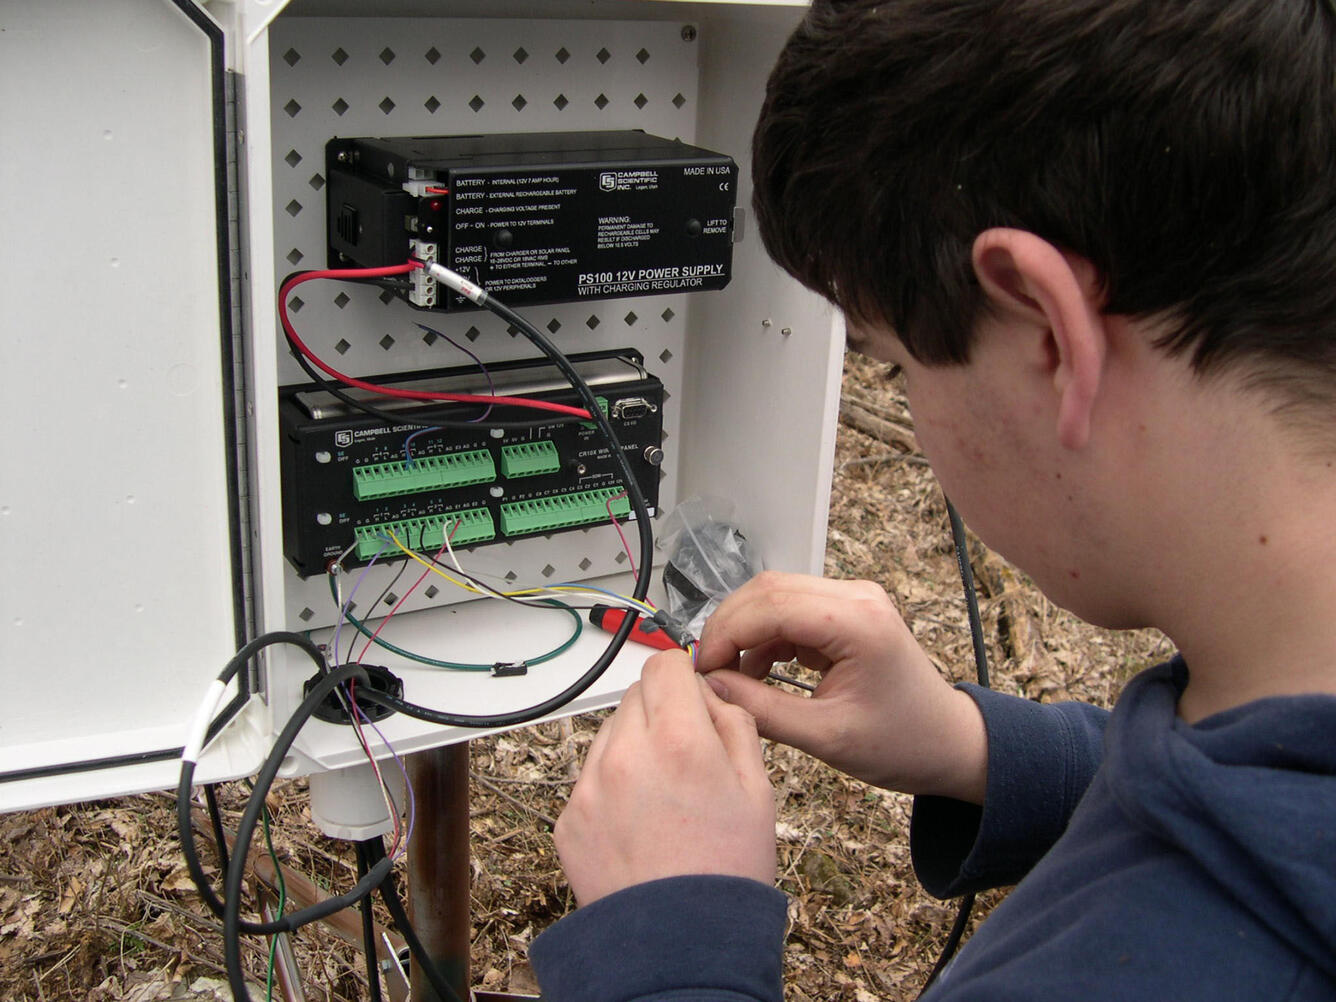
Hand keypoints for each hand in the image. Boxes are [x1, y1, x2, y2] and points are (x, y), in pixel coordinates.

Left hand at [553, 651, 775, 906]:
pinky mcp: (569, 817)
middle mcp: (626, 755)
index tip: (690, 690)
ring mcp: (590, 787)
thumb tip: (709, 690)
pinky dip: (612, 787)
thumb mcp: (758, 789)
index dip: (683, 673)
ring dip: (634, 748)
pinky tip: (639, 823)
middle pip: (636, 696)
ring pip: (610, 734)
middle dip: (662, 712)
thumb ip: (733, 723)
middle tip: (686, 755)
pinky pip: (590, 778)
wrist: (679, 945)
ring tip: (663, 798)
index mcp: (678, 741)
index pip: (665, 665)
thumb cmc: (724, 872)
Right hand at [695, 571, 986, 802]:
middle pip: (767, 589)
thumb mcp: (824, 737)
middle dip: (730, 628)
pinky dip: (766, 637)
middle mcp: (857, 597)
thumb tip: (710, 689)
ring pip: (775, 596)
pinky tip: (760, 672)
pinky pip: (791, 610)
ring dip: (746, 632)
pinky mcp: (847, 610)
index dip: (726, 633)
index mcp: (858, 622)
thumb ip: (760, 710)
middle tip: (709, 671)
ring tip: (735, 678)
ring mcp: (853, 599)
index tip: (703, 669)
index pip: (770, 605)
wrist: (947, 743)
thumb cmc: (903, 743)